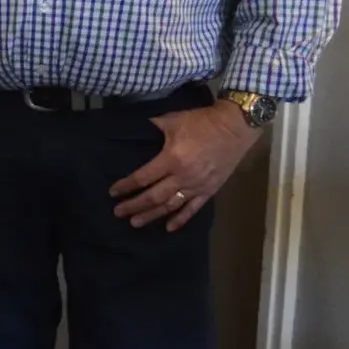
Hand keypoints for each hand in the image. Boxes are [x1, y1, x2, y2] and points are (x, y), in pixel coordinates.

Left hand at [110, 100, 259, 229]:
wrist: (236, 126)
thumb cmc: (202, 122)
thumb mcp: (173, 120)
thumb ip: (152, 127)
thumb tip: (133, 129)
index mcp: (172, 159)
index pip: (143, 177)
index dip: (126, 186)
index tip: (113, 192)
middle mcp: (183, 176)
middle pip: (154, 196)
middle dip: (134, 205)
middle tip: (118, 213)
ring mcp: (198, 185)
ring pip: (171, 205)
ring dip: (152, 215)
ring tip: (135, 223)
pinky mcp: (210, 190)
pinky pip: (193, 208)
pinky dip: (181, 219)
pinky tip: (169, 228)